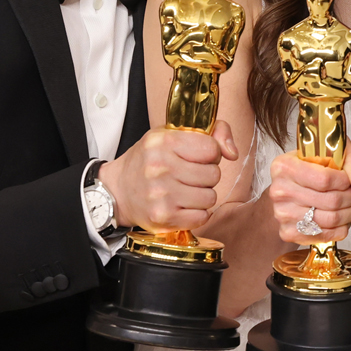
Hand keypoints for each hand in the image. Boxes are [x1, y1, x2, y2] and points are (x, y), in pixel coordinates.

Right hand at [100, 120, 238, 232]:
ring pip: (210, 197)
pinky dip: (197, 213)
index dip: (210, 154)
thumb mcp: (172, 135)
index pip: (212, 149)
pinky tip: (183, 205)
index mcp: (164, 142)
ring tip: (186, 190)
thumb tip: (233, 153)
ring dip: (203, 195)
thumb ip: (212, 133)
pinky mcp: (163, 217)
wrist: (117, 190)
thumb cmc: (149, 160)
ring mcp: (161, 194)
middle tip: (190, 175)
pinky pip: (202, 217)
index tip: (198, 157)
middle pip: (213, 174)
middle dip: (207, 175)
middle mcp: (160, 167)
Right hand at [270, 145, 350, 244]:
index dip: (345, 181)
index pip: (325, 179)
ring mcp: (282, 214)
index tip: (347, 180)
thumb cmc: (311, 167)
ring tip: (348, 205)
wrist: (290, 187)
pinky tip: (339, 218)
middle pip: (331, 201)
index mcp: (285, 166)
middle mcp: (279, 191)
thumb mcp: (332, 151)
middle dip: (350, 197)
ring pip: (331, 220)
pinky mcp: (288, 233)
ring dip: (348, 213)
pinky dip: (340, 228)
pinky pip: (325, 236)